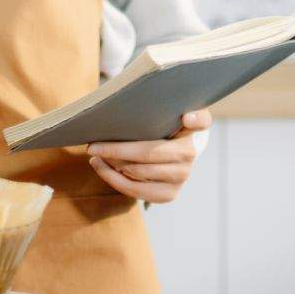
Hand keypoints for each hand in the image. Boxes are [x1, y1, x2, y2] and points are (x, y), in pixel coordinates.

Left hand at [87, 109, 212, 203]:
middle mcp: (191, 153)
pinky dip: (113, 179)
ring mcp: (182, 176)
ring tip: (94, 153)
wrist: (168, 152)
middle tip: (93, 144)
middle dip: (117, 149)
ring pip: (139, 172)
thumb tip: (129, 99)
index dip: (195, 119)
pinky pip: (136, 190)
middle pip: (150, 152)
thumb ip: (158, 103)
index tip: (186, 117)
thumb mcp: (161, 111)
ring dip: (112, 163)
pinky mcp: (169, 194)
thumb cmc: (158, 126)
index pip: (201, 121)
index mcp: (192, 128)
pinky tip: (99, 165)